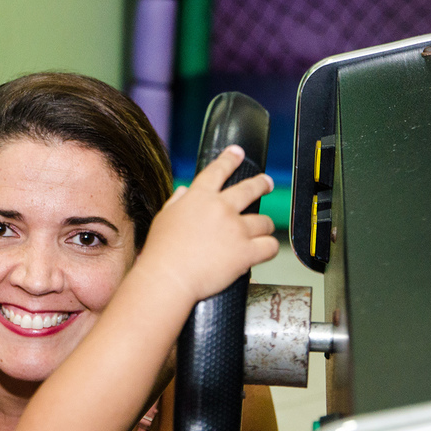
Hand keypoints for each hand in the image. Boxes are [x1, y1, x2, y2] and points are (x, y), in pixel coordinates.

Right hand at [139, 146, 277, 301]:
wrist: (168, 278)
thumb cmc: (161, 253)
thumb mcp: (164, 219)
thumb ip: (177, 202)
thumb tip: (184, 192)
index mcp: (199, 198)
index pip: (217, 170)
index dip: (230, 159)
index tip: (238, 152)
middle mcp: (221, 208)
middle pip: (250, 188)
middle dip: (262, 184)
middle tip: (267, 183)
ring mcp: (236, 229)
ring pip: (264, 221)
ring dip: (264, 227)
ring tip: (262, 232)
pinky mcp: (246, 251)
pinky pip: (270, 246)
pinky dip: (269, 249)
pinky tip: (265, 250)